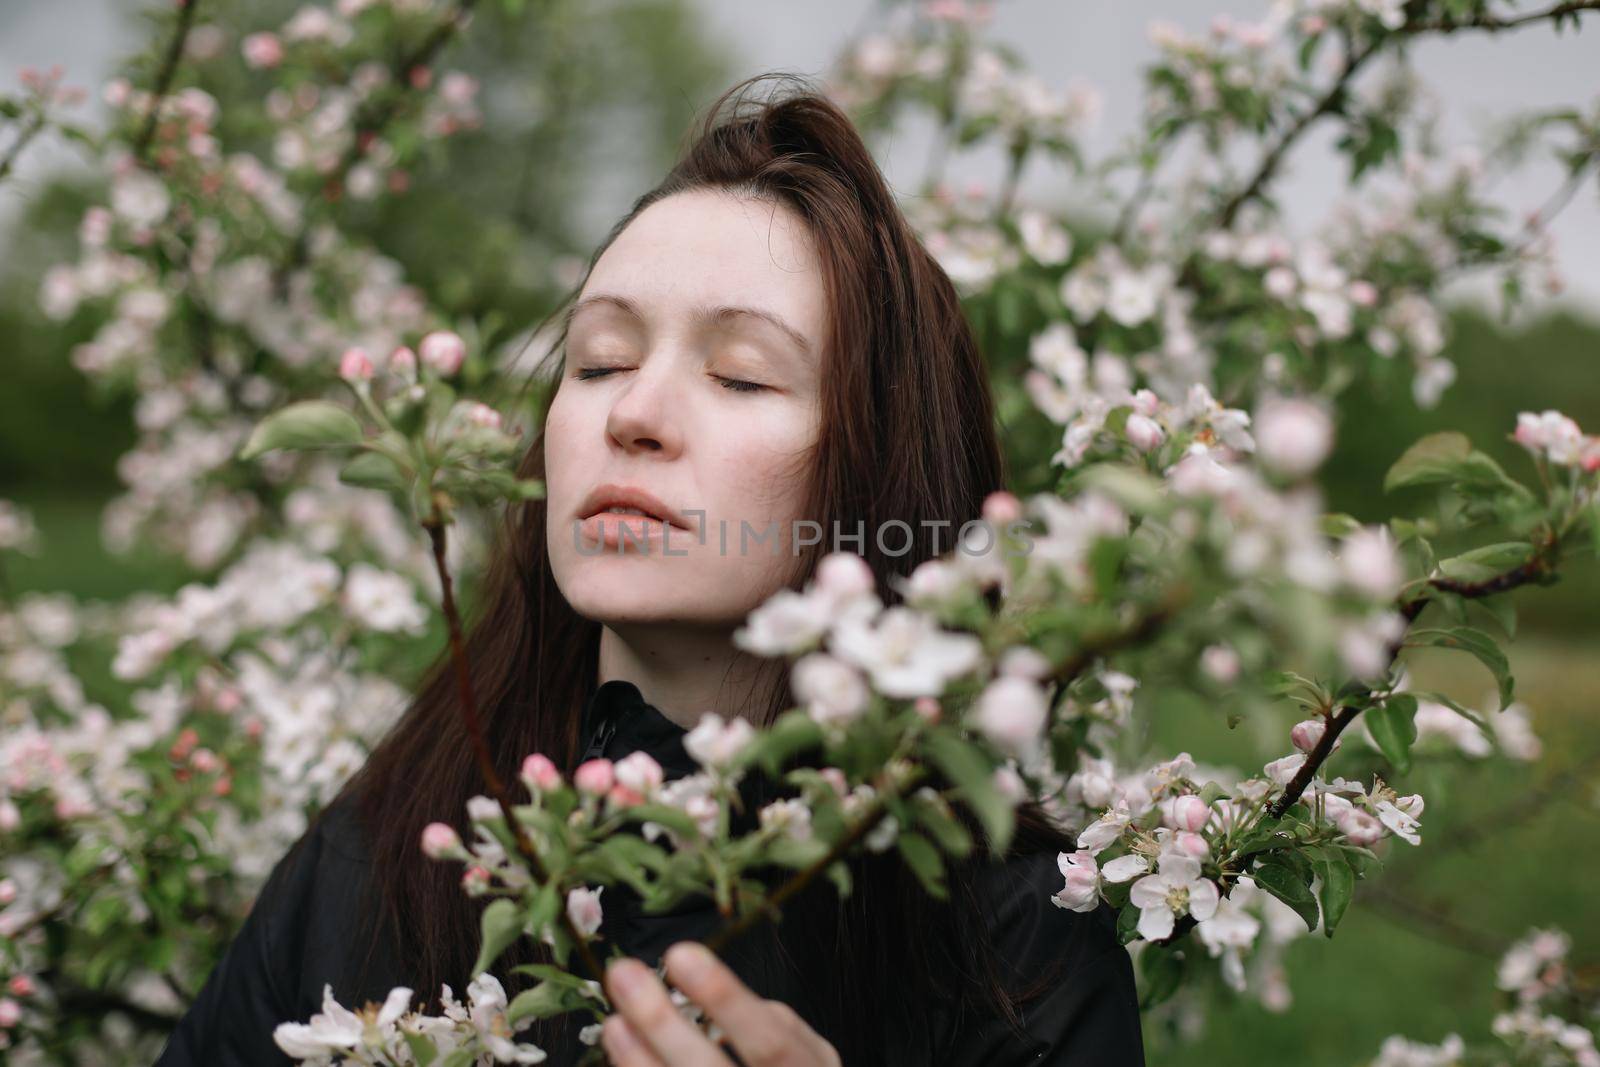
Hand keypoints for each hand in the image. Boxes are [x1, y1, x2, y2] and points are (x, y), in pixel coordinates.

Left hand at [600, 941, 840, 1066]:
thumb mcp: (806, 1056)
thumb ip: (773, 1026)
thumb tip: (711, 990)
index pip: (769, 1038)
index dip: (725, 999)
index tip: (681, 955)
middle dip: (662, 1022)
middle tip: (624, 976)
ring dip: (638, 1060)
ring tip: (616, 1021)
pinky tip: (623, 1058)